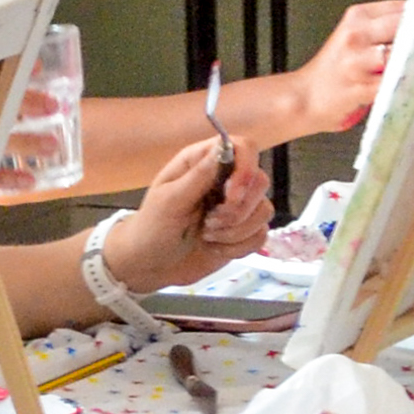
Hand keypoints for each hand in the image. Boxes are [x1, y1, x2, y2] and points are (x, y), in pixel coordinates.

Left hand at [93, 130, 276, 289]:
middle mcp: (226, 180)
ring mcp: (237, 207)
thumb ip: (199, 176)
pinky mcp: (243, 232)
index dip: (246, 168)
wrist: (150, 265)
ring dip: (235, 231)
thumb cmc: (152, 227)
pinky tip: (214, 248)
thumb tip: (224, 149)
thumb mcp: (169, 200)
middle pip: (260, 180)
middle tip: (209, 222)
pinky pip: (261, 235)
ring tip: (207, 236)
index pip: (244, 148)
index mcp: (204, 162)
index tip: (232, 196)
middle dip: (238, 209)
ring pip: (263, 210)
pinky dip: (238, 246)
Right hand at [288, 1, 402, 131]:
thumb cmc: (334, 69)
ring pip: (401, 54)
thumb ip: (386, 26)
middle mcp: (356, 35)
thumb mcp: (355, 35)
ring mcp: (357, 62)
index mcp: (357, 16)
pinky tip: (413, 83)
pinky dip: (406, 83)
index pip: (402, 7)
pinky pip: (393, 82)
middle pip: (405, 27)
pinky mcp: (360, 87)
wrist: (305, 97)